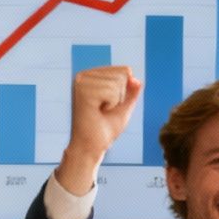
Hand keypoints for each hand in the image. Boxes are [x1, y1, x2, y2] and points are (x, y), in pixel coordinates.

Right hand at [58, 66, 141, 188]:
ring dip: (114, 102)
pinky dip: (110, 104)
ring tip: (99, 112)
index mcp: (90, 77)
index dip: (122, 93)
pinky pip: (112, 91)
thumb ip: (131, 93)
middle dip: (119, 97)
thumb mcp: (123, 108)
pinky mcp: (82, 91)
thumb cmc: (104, 130)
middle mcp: (83, 76)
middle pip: (121, 75)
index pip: (123, 71)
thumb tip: (137, 79)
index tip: (107, 107)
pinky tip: (96, 112)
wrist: (90, 148)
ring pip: (118, 82)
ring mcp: (81, 82)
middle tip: (103, 111)